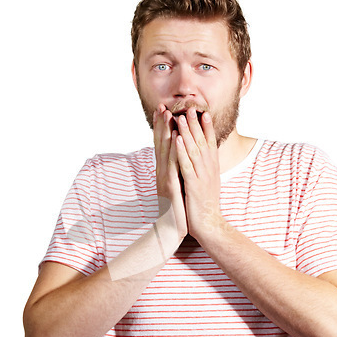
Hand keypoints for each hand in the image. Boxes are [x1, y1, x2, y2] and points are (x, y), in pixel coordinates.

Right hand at [153, 104, 187, 240]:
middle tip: (162, 106)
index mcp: (163, 172)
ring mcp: (164, 179)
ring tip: (168, 115)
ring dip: (166, 132)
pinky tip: (177, 139)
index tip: (163, 112)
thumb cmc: (175, 210)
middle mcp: (161, 173)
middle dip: (161, 125)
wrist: (171, 230)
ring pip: (165, 152)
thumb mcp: (174, 188)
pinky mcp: (171, 187)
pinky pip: (173, 165)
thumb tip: (176, 162)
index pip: (162, 147)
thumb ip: (173, 174)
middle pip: (160, 145)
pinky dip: (174, 150)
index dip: (161, 129)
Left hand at [175, 108, 221, 241]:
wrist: (209, 225)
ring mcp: (202, 176)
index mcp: (213, 169)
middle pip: (202, 142)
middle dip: (196, 124)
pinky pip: (186, 165)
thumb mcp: (209, 183)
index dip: (207, 128)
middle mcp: (209, 169)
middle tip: (191, 107)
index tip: (204, 112)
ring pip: (194, 150)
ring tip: (181, 117)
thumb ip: (206, 169)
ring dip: (187, 132)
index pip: (210, 144)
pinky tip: (177, 140)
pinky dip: (181, 151)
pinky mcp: (193, 185)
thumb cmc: (206, 204)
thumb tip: (204, 158)